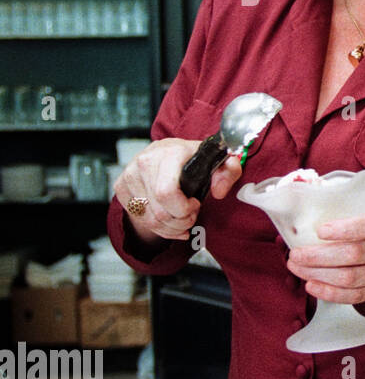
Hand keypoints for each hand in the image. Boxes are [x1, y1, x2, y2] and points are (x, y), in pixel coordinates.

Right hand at [114, 138, 241, 246]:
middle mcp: (145, 162)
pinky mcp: (121, 187)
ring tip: (182, 219)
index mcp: (169, 153)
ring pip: (149, 220)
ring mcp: (129, 175)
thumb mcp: (218, 161)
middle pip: (160, 212)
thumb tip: (219, 192)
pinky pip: (139, 219)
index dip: (184, 208)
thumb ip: (229, 172)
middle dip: (181, 221)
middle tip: (192, 214)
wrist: (167, 151)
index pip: (167, 193)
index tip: (196, 204)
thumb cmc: (193, 158)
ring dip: (171, 227)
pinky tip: (169, 220)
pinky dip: (158, 227)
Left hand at [286, 207, 364, 304]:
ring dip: (319, 274)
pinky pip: (353, 296)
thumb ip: (358, 219)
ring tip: (298, 268)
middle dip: (319, 256)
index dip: (344, 228)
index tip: (321, 230)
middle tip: (296, 254)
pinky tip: (312, 286)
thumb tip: (314, 221)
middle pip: (354, 255)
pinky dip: (330, 293)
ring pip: (350, 278)